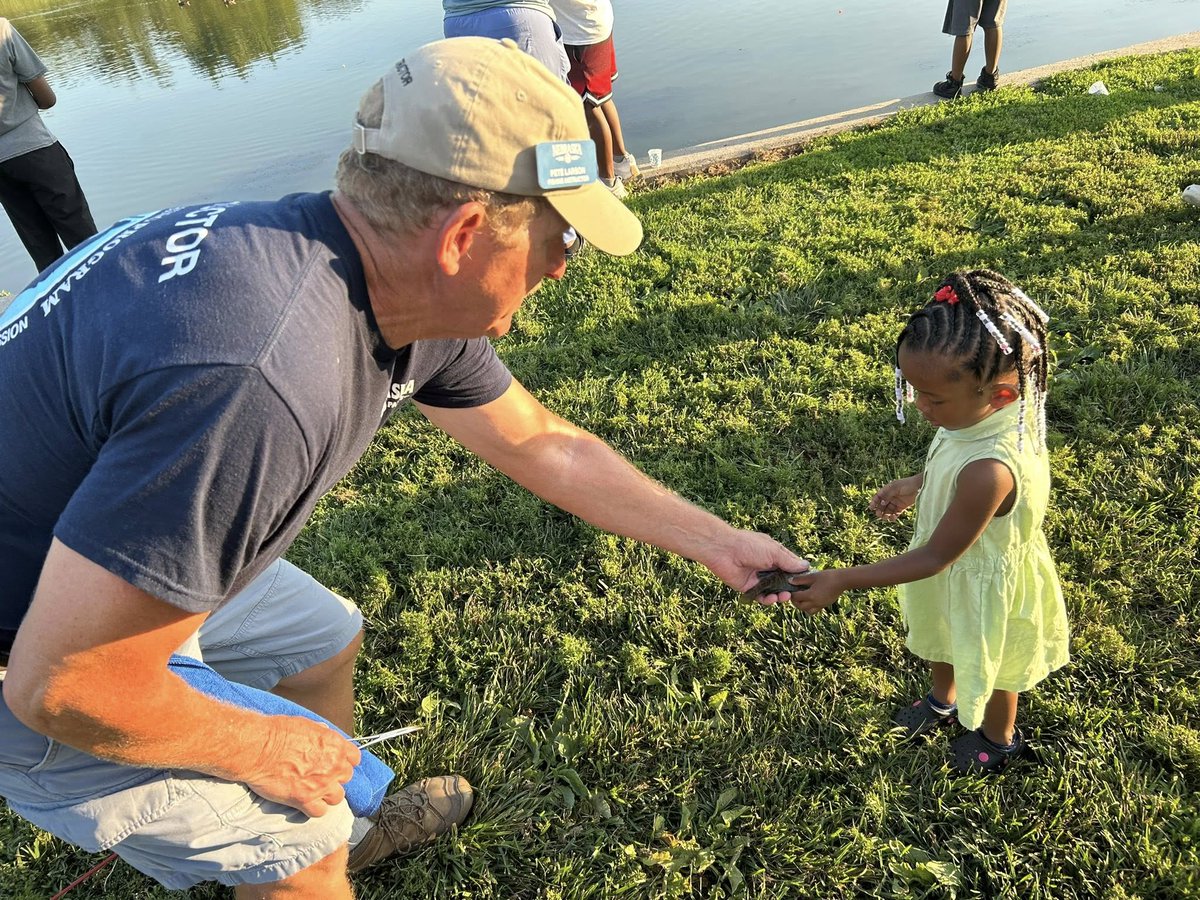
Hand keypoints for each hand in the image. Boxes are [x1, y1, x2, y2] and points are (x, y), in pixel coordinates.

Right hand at [241, 716, 360, 816]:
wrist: (258, 748)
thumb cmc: (278, 732)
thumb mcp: (307, 725)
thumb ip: (321, 734)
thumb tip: (324, 736)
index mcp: (336, 745)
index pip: (354, 758)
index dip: (344, 761)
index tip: (336, 764)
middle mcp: (333, 765)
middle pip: (346, 778)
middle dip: (335, 777)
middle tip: (320, 776)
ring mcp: (321, 784)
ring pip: (337, 797)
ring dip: (327, 795)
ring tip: (313, 791)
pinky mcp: (305, 799)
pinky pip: (319, 812)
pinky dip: (313, 809)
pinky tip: (304, 803)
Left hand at [702, 528, 808, 603]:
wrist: (723, 550)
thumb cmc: (748, 545)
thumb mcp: (773, 552)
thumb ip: (789, 561)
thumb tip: (806, 566)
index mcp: (774, 554)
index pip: (790, 566)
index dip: (798, 574)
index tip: (807, 582)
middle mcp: (767, 566)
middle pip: (782, 580)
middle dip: (790, 587)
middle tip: (795, 593)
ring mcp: (757, 577)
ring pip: (773, 590)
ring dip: (780, 595)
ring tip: (784, 597)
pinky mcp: (748, 587)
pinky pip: (760, 596)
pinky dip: (767, 599)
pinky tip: (772, 599)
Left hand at [787, 569, 844, 613]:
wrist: (842, 580)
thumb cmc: (828, 576)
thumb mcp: (812, 576)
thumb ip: (800, 579)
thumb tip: (790, 581)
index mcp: (811, 595)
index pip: (796, 597)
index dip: (791, 594)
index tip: (790, 589)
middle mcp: (815, 603)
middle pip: (800, 606)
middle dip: (795, 601)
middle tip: (794, 594)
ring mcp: (821, 605)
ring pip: (807, 611)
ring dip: (802, 606)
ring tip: (802, 597)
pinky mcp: (825, 605)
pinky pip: (815, 610)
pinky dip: (810, 606)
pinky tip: (811, 598)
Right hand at [869, 476, 919, 520]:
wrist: (920, 486)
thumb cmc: (908, 484)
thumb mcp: (896, 487)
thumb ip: (888, 494)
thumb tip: (881, 503)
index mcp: (887, 490)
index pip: (878, 497)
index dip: (874, 502)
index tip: (871, 508)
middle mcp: (891, 497)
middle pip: (882, 505)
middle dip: (879, 510)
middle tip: (879, 515)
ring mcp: (896, 502)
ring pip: (888, 510)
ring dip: (885, 515)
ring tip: (886, 518)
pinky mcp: (902, 507)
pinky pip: (895, 513)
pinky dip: (893, 516)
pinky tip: (893, 518)